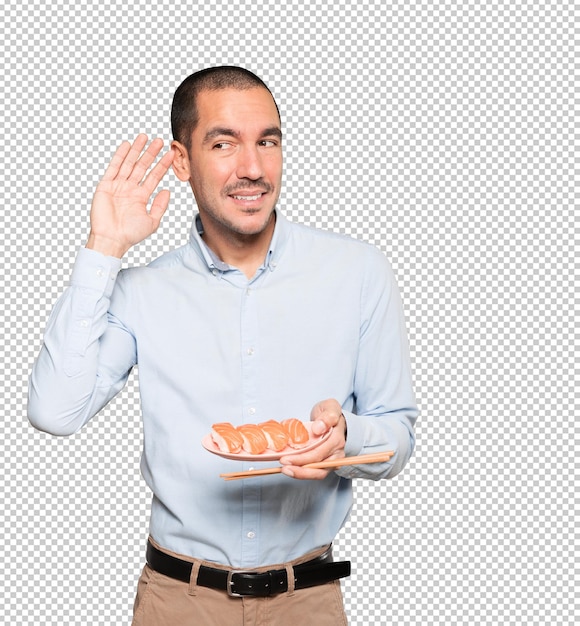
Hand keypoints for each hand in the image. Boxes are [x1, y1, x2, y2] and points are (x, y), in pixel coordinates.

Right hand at [86, 134, 174, 256]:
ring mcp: (118, 185)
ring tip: (144, 137)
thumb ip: (160, 206)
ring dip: (137, 150)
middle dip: (151, 153)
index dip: (162, 165)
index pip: (154, 176)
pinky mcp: (106, 185)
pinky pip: (114, 167)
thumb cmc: (131, 234)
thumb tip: (167, 191)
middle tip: (160, 141)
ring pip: (129, 163)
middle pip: (142, 166)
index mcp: (141, 197)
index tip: (171, 154)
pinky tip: (127, 145)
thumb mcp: (152, 221)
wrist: (112, 239)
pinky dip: (120, 156)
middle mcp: (130, 189)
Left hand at [279, 399, 346, 479]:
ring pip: (317, 473)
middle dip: (299, 468)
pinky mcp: (325, 464)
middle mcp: (336, 453)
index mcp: (337, 439)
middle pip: (318, 466)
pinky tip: (289, 469)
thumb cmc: (329, 413)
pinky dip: (301, 472)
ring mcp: (332, 460)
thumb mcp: (330, 407)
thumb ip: (327, 416)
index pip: (319, 453)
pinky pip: (314, 471)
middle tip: (283, 463)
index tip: (287, 457)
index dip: (303, 458)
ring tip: (285, 469)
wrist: (331, 419)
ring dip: (300, 473)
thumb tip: (319, 428)